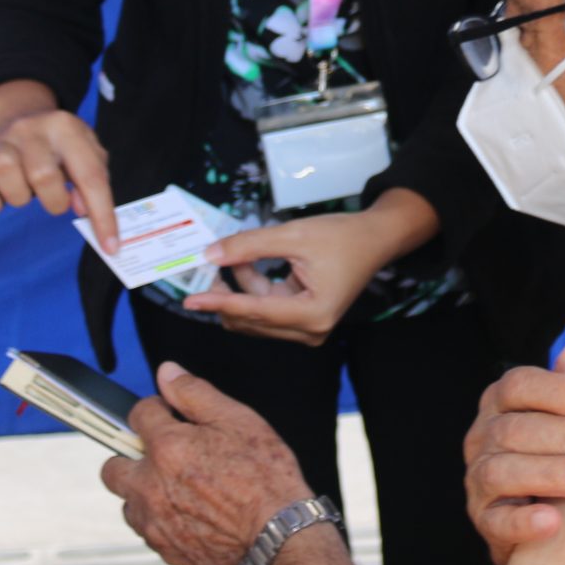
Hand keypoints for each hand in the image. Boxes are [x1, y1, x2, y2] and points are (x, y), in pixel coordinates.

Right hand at [0, 81, 119, 253]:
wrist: (15, 116)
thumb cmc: (58, 147)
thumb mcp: (86, 152)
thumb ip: (93, 179)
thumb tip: (82, 208)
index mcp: (66, 127)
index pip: (90, 176)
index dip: (102, 216)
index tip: (110, 247)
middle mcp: (31, 130)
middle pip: (42, 175)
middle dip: (54, 201)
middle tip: (55, 200)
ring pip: (5, 173)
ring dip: (19, 197)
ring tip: (26, 191)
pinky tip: (1, 197)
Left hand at [100, 363, 314, 564]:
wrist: (279, 538)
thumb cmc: (266, 479)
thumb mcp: (239, 420)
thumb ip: (195, 393)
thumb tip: (167, 373)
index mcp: (167, 448)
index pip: (138, 413)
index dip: (158, 409)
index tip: (171, 416)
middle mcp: (150, 486)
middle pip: (113, 465)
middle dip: (132, 456)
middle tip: (165, 456)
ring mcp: (154, 521)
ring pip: (128, 501)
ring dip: (145, 491)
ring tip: (182, 489)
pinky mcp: (164, 548)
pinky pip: (148, 529)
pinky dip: (161, 519)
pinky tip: (192, 513)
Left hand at [186, 189, 438, 347]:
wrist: (375, 240)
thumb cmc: (342, 236)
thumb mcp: (292, 234)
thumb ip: (249, 246)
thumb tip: (210, 255)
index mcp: (313, 314)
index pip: (255, 312)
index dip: (219, 303)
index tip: (190, 300)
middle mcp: (311, 330)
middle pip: (252, 321)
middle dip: (227, 296)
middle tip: (205, 269)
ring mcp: (309, 330)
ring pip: (256, 318)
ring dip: (241, 292)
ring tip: (237, 258)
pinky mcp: (306, 323)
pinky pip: (267, 313)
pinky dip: (253, 292)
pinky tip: (250, 268)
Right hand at [462, 341, 564, 564]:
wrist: (545, 513)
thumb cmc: (561, 449)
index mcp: (503, 402)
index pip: (520, 385)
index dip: (560, 390)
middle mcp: (484, 436)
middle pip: (516, 429)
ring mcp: (478, 479)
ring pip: (502, 472)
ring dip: (551, 474)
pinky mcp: (484, 521)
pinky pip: (497, 522)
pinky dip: (524, 522)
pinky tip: (554, 521)